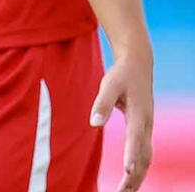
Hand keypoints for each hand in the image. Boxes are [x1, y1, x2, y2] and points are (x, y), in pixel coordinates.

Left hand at [90, 51, 153, 191]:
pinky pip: (144, 153)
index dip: (131, 156)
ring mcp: (148, 128)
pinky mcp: (144, 129)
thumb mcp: (109, 84)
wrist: (138, 65)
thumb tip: (94, 123)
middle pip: (144, 156)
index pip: (136, 139)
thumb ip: (102, 103)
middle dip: (135, 176)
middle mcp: (147, 124)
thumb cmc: (121, 75)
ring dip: (138, 176)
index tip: (127, 172)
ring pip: (146, 158)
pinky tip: (131, 178)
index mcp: (140, 114)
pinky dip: (140, 167)